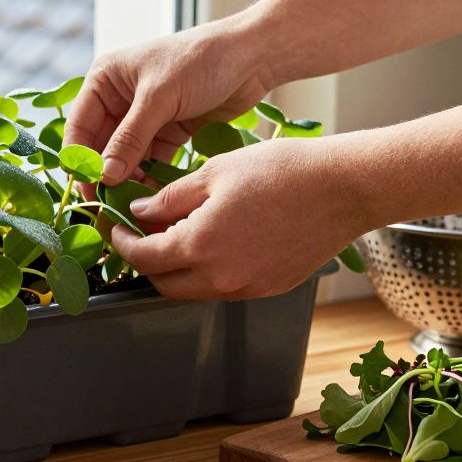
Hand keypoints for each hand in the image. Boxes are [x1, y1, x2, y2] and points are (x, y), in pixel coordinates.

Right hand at [65, 16, 275, 186]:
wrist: (253, 55)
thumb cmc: (201, 60)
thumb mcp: (159, 97)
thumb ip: (130, 138)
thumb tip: (104, 176)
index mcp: (105, 80)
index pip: (80, 128)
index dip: (81, 161)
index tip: (89, 192)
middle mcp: (119, 98)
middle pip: (101, 147)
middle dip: (106, 176)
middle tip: (110, 208)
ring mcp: (144, 116)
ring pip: (126, 158)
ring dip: (128, 181)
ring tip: (133, 207)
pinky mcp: (169, 131)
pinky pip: (151, 161)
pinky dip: (151, 178)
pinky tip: (153, 198)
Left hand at [110, 137, 372, 299]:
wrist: (344, 188)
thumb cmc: (282, 171)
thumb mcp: (214, 173)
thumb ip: (169, 198)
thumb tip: (140, 212)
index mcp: (200, 246)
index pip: (143, 258)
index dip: (123, 243)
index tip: (117, 227)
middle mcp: (220, 278)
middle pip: (163, 284)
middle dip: (145, 262)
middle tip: (140, 234)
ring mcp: (247, 288)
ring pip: (194, 289)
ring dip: (177, 268)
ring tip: (177, 232)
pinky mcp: (268, 287)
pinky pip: (224, 287)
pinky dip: (208, 271)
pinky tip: (213, 241)